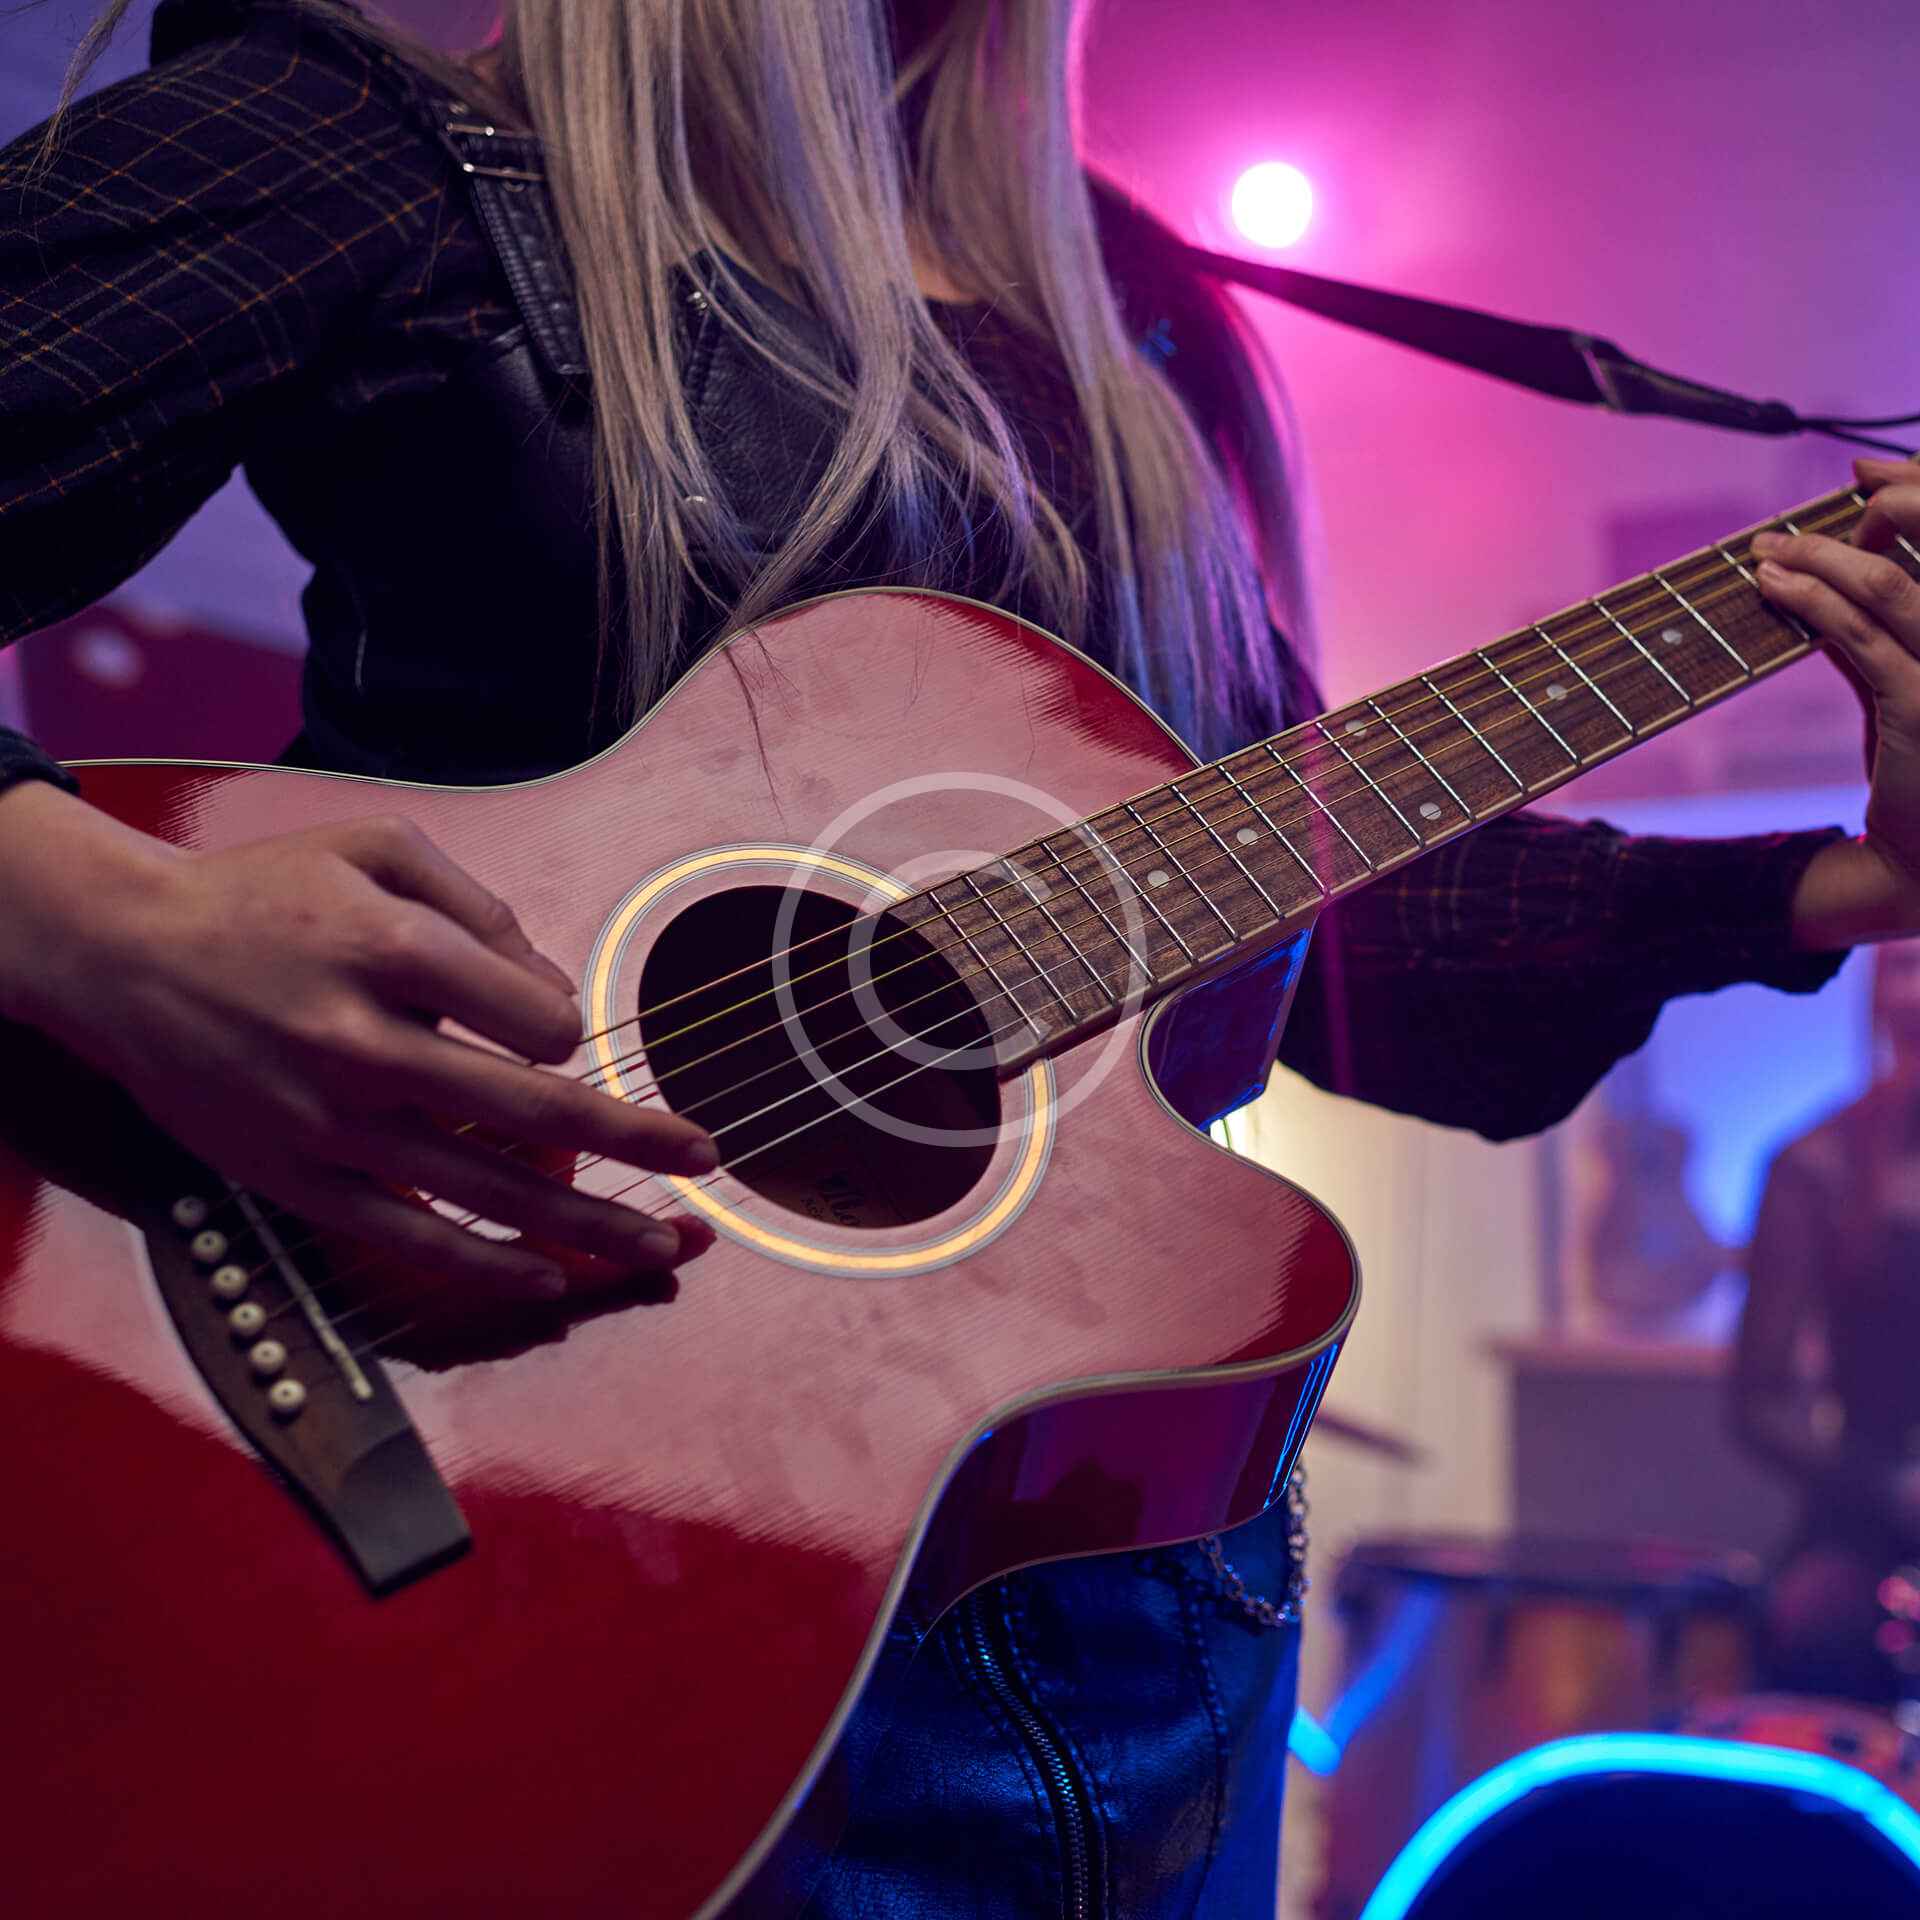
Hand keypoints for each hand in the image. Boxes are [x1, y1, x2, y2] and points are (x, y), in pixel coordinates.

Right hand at [0, 785, 715, 1299]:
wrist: (124, 953)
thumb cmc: (267, 893)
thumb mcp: (376, 850)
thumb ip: (482, 910)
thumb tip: (559, 995)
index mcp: (389, 954)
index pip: (536, 1016)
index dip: (569, 1027)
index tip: (560, 1030)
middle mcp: (363, 1045)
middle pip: (534, 1112)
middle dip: (637, 1139)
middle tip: (708, 1155)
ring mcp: (329, 1125)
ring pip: (486, 1191)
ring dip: (586, 1222)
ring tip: (663, 1243)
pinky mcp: (295, 1179)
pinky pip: (407, 1238)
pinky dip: (484, 1263)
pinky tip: (548, 1278)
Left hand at [1754, 456, 1919, 946]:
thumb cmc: (1917, 775)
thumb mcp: (1901, 691)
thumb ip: (1874, 638)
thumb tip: (1817, 587)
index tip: (1869, 475)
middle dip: (1884, 503)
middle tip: (1827, 496)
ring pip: (1891, 584)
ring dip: (1822, 555)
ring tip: (1769, 548)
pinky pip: (1860, 636)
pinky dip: (1810, 601)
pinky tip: (1773, 585)